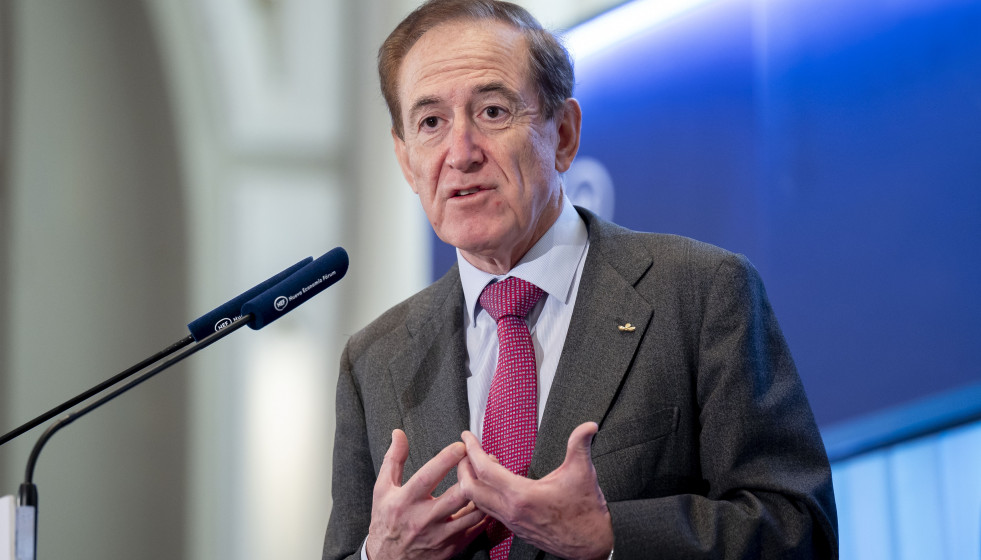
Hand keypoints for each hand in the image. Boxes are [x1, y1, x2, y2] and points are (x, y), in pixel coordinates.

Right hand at [366, 429, 488, 559]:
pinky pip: (475, 529)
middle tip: (483, 459)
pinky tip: (487, 500)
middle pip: (455, 496)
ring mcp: (439, 535)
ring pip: (470, 513)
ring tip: (488, 477)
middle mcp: (423, 519)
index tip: (461, 446)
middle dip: (472, 475)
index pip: (428, 477)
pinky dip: (484, 514)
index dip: (446, 459)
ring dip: (482, 494)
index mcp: (405, 501)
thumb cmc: (385, 520)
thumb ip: (393, 459)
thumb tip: (398, 434)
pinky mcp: (450, 547)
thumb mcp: (382, 489)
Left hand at [459, 422, 613, 559]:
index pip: (484, 470)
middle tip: (467, 451)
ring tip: (481, 464)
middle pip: (470, 489)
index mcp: (523, 495)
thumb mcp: (583, 472)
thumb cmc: (586, 512)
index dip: (472, 450)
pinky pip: (488, 511)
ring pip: (477, 502)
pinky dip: (483, 495)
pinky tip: (493, 484)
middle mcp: (512, 511)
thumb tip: (588, 426)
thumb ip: (580, 445)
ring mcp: (511, 522)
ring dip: (472, 482)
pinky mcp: (515, 528)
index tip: (468, 437)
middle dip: (463, 467)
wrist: (591, 544)